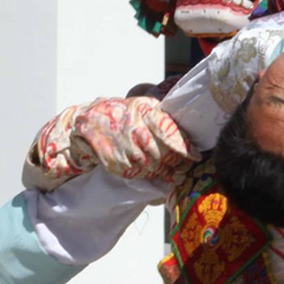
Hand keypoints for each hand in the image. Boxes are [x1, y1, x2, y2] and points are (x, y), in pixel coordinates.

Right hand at [23, 97, 197, 190]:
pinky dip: (147, 176)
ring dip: (164, 172)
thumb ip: (163, 118)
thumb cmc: (123, 114)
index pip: (168, 131)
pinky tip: (154, 176)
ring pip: (150, 164)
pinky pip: (135, 172)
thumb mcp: (143, 107)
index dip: (184, 147)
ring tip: (174, 174)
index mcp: (142, 110)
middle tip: (185, 168)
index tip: (196, 156)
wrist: (87, 121)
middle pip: (161, 151)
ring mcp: (120, 144)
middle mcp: (131, 126)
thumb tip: (188, 135)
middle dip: (176, 162)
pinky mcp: (111, 159)